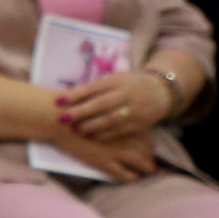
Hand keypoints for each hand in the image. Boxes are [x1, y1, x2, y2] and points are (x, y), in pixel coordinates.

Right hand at [49, 121, 157, 183]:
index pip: (146, 138)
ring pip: (143, 164)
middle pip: (148, 151)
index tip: (144, 150)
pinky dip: (131, 177)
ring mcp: (118, 151)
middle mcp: (128, 137)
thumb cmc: (76, 111)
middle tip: (149, 164)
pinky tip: (132, 177)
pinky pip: (126, 175)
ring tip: (144, 172)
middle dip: (149, 158)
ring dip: (146, 169)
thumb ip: (113, 117)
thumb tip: (121, 121)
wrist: (59, 119)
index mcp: (127, 123)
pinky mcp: (105, 162)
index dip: (147, 146)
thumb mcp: (99, 108)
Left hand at [57, 69, 172, 141]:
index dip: (75, 94)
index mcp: (117, 81)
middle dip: (80, 112)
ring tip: (74, 130)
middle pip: (101, 104)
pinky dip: (104, 134)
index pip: (93, 87)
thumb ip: (95, 88)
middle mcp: (126, 95)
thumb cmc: (127, 86)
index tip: (58, 101)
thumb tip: (66, 96)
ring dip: (90, 126)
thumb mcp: (114, 80)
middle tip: (61, 118)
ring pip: (110, 119)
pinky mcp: (140, 124)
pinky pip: (120, 131)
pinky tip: (91, 137)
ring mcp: (134, 110)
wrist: (160, 93)